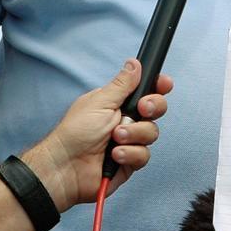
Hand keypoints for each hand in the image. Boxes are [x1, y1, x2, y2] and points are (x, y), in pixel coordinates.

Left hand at [23, 59, 171, 210]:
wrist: (66, 167)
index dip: (158, 86)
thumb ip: (122, 84)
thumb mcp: (100, 102)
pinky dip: (130, 154)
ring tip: (115, 138)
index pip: (145, 90)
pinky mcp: (130, 161)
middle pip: (156, 109)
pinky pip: (144, 155)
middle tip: (142, 109)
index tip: (164, 83)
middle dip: (152, 107)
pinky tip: (114, 155)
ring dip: (134, 134)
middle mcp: (126, 120)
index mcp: (118, 102)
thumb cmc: (76, 132)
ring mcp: (129, 141)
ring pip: (152, 132)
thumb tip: (134, 63)